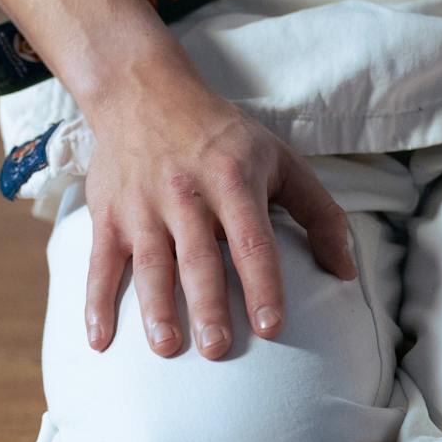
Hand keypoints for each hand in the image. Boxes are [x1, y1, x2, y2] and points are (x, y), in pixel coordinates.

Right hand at [80, 67, 355, 359]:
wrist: (143, 92)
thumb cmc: (222, 135)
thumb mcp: (281, 159)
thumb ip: (320, 213)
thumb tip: (346, 271)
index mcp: (233, 181)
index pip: (252, 240)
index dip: (263, 284)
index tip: (271, 326)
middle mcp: (186, 195)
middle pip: (199, 257)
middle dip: (208, 305)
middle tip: (217, 349)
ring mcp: (142, 207)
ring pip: (150, 264)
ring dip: (156, 308)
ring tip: (166, 347)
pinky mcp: (109, 216)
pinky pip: (100, 264)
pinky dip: (95, 303)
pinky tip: (100, 341)